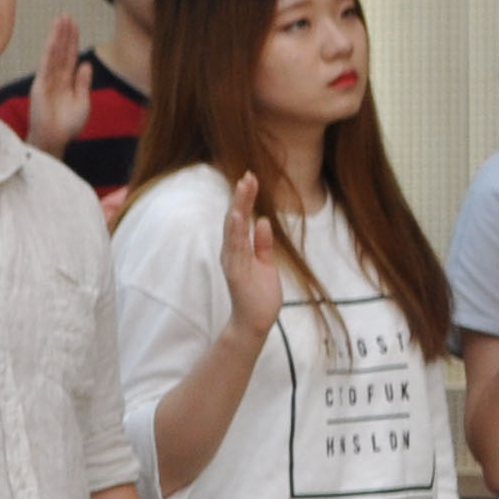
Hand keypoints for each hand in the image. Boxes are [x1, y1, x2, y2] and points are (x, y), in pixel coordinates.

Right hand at [26, 15, 92, 153]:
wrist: (55, 140)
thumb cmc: (67, 126)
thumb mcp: (83, 102)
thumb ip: (83, 83)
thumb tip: (86, 64)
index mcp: (67, 82)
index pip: (70, 56)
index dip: (73, 40)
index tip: (74, 24)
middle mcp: (56, 78)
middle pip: (61, 51)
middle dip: (64, 33)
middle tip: (67, 15)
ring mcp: (47, 80)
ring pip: (54, 54)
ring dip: (57, 36)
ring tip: (61, 19)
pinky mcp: (41, 85)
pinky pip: (46, 64)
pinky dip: (49, 50)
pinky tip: (52, 38)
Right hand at [220, 169, 282, 346]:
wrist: (254, 322)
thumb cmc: (259, 294)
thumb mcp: (266, 264)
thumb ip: (263, 243)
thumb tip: (264, 221)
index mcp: (239, 249)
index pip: (241, 219)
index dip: (245, 199)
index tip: (251, 179)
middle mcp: (232, 252)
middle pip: (234, 219)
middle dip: (241, 198)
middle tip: (247, 176)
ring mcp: (233, 262)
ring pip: (234, 230)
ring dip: (238, 208)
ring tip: (243, 189)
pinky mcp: (237, 272)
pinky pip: (236, 248)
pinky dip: (237, 232)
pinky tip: (240, 216)